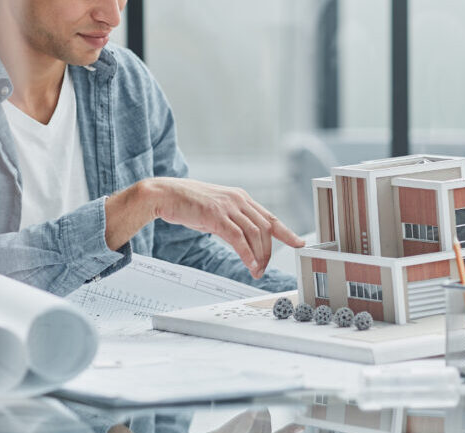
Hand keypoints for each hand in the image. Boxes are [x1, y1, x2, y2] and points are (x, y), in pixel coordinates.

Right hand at [142, 177, 304, 277]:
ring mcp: (228, 207)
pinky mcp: (216, 216)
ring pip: (255, 234)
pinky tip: (250, 265)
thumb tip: (243, 239)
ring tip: (256, 271)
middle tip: (263, 269)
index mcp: (241, 197)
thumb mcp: (216, 210)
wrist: (165, 194)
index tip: (299, 243)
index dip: (287, 232)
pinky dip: (247, 254)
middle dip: (269, 252)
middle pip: (266, 228)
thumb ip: (232, 220)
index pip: (270, 216)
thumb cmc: (188, 203)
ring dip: (259, 256)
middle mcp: (239, 200)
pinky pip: (238, 238)